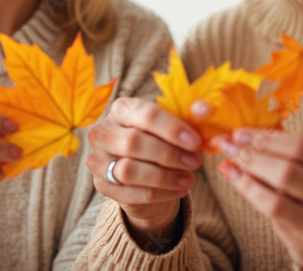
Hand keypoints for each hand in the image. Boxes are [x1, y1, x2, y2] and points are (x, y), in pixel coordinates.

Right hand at [86, 97, 202, 249]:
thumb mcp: (175, 126)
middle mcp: (103, 132)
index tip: (195, 142)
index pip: (146, 114)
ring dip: (164, 177)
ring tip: (189, 179)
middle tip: (195, 162)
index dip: (172, 128)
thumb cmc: (161, 140)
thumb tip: (204, 108)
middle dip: (169, 154)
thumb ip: (190, 116)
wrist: (144, 171)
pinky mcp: (101, 186)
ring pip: (129, 170)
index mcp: (121, 109)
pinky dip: (160, 194)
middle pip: (133, 142)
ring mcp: (98, 160)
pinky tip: (179, 190)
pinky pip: (132, 193)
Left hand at [215, 129, 302, 269]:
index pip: (301, 145)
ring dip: (246, 174)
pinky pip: (272, 212)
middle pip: (287, 169)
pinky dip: (250, 192)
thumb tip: (244, 135)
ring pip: (276, 194)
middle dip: (252, 154)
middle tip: (229, 145)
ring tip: (230, 163)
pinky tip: (237, 180)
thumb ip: (292, 154)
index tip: (241, 132)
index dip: (266, 137)